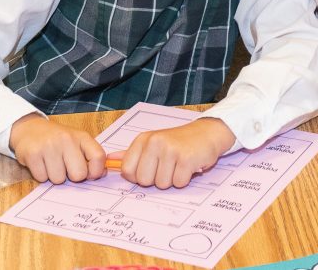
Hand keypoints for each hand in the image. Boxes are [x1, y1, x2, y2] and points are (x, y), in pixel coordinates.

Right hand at [9, 114, 107, 183]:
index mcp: (81, 136)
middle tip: (65, 167)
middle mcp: (67, 139)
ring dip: (54, 176)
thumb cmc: (57, 139)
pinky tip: (40, 163)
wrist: (29, 128)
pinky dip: (41, 175)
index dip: (95, 171)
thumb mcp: (77, 142)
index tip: (89, 174)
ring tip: (50, 163)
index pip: (99, 157)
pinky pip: (42, 178)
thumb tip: (102, 174)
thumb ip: (90, 156)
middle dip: (71, 176)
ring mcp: (49, 146)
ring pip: (58, 179)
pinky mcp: (32, 154)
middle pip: (79, 174)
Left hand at [117, 117, 236, 188]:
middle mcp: (155, 143)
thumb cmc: (179, 141)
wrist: (207, 133)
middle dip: (157, 179)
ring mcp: (171, 150)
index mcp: (143, 140)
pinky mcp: (186, 159)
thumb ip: (132, 153)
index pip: (127, 171)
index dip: (139, 176)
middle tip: (168, 166)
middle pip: (144, 181)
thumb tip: (110, 160)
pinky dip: (185, 179)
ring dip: (173, 179)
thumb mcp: (154, 142)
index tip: (152, 168)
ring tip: (179, 165)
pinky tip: (189, 166)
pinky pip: (178, 183)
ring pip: (162, 184)